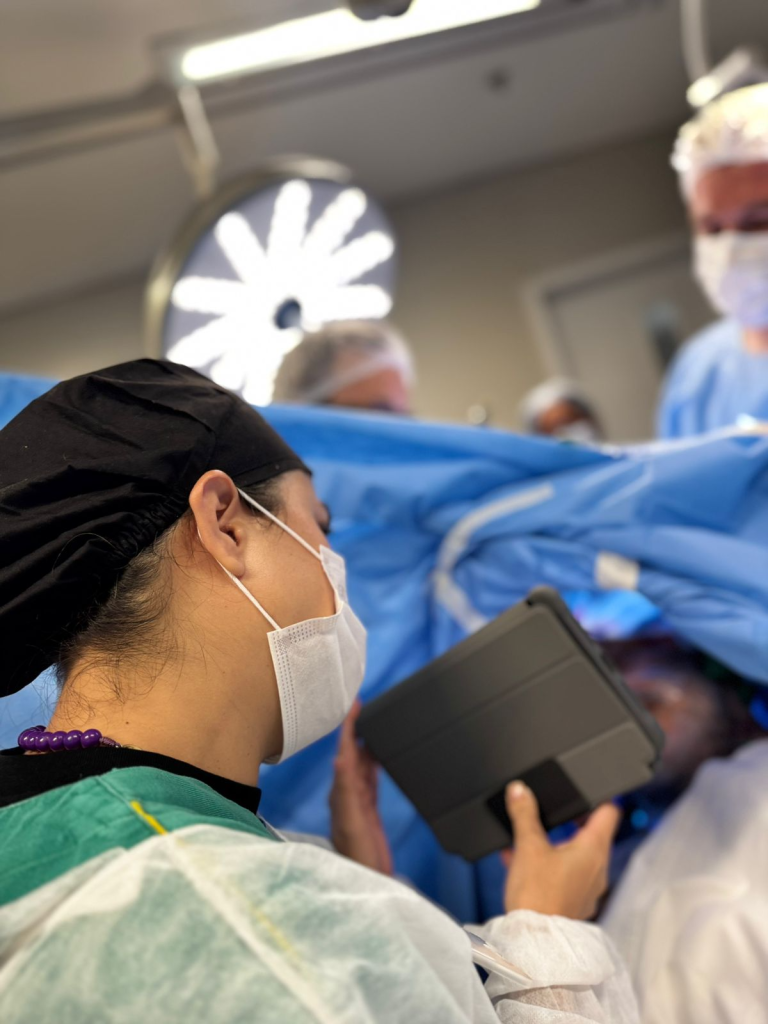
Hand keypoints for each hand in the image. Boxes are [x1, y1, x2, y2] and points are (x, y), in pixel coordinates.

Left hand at [329, 702, 393, 875]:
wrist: (368, 882)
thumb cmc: (357, 857)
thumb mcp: (352, 824)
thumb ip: (345, 793)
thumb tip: (340, 761)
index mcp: (340, 792)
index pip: (344, 751)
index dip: (349, 727)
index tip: (355, 706)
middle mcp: (346, 793)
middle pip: (352, 752)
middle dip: (356, 729)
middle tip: (365, 706)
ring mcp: (357, 801)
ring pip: (362, 763)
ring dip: (366, 743)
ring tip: (373, 722)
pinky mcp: (368, 810)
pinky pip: (371, 779)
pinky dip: (375, 763)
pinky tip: (379, 755)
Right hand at [502, 781, 620, 919]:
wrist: (534, 940)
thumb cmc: (537, 894)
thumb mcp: (527, 846)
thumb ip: (524, 814)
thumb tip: (520, 790)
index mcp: (594, 849)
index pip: (609, 812)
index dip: (600, 797)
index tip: (588, 791)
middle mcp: (599, 868)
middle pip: (594, 834)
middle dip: (573, 822)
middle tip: (555, 812)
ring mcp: (590, 889)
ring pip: (580, 857)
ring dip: (560, 845)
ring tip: (534, 839)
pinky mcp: (577, 904)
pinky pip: (568, 877)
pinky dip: (553, 866)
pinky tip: (525, 864)